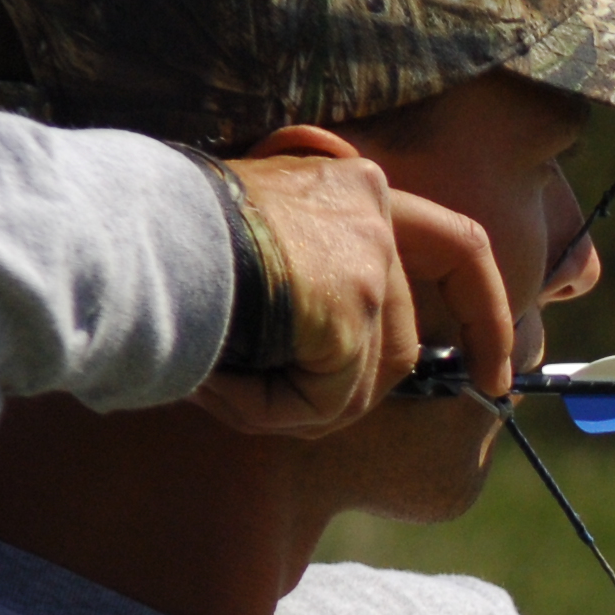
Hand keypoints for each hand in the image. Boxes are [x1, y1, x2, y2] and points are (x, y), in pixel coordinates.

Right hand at [182, 131, 514, 436]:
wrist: (119, 230)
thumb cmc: (152, 241)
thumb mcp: (245, 246)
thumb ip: (304, 279)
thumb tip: (335, 360)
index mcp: (352, 187)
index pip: (456, 245)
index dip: (485, 314)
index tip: (495, 372)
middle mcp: (373, 209)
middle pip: (401, 339)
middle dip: (366, 393)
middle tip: (333, 428)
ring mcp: (368, 257)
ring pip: (362, 381)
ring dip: (294, 404)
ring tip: (218, 381)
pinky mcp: (352, 303)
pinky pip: (327, 399)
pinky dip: (271, 411)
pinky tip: (217, 383)